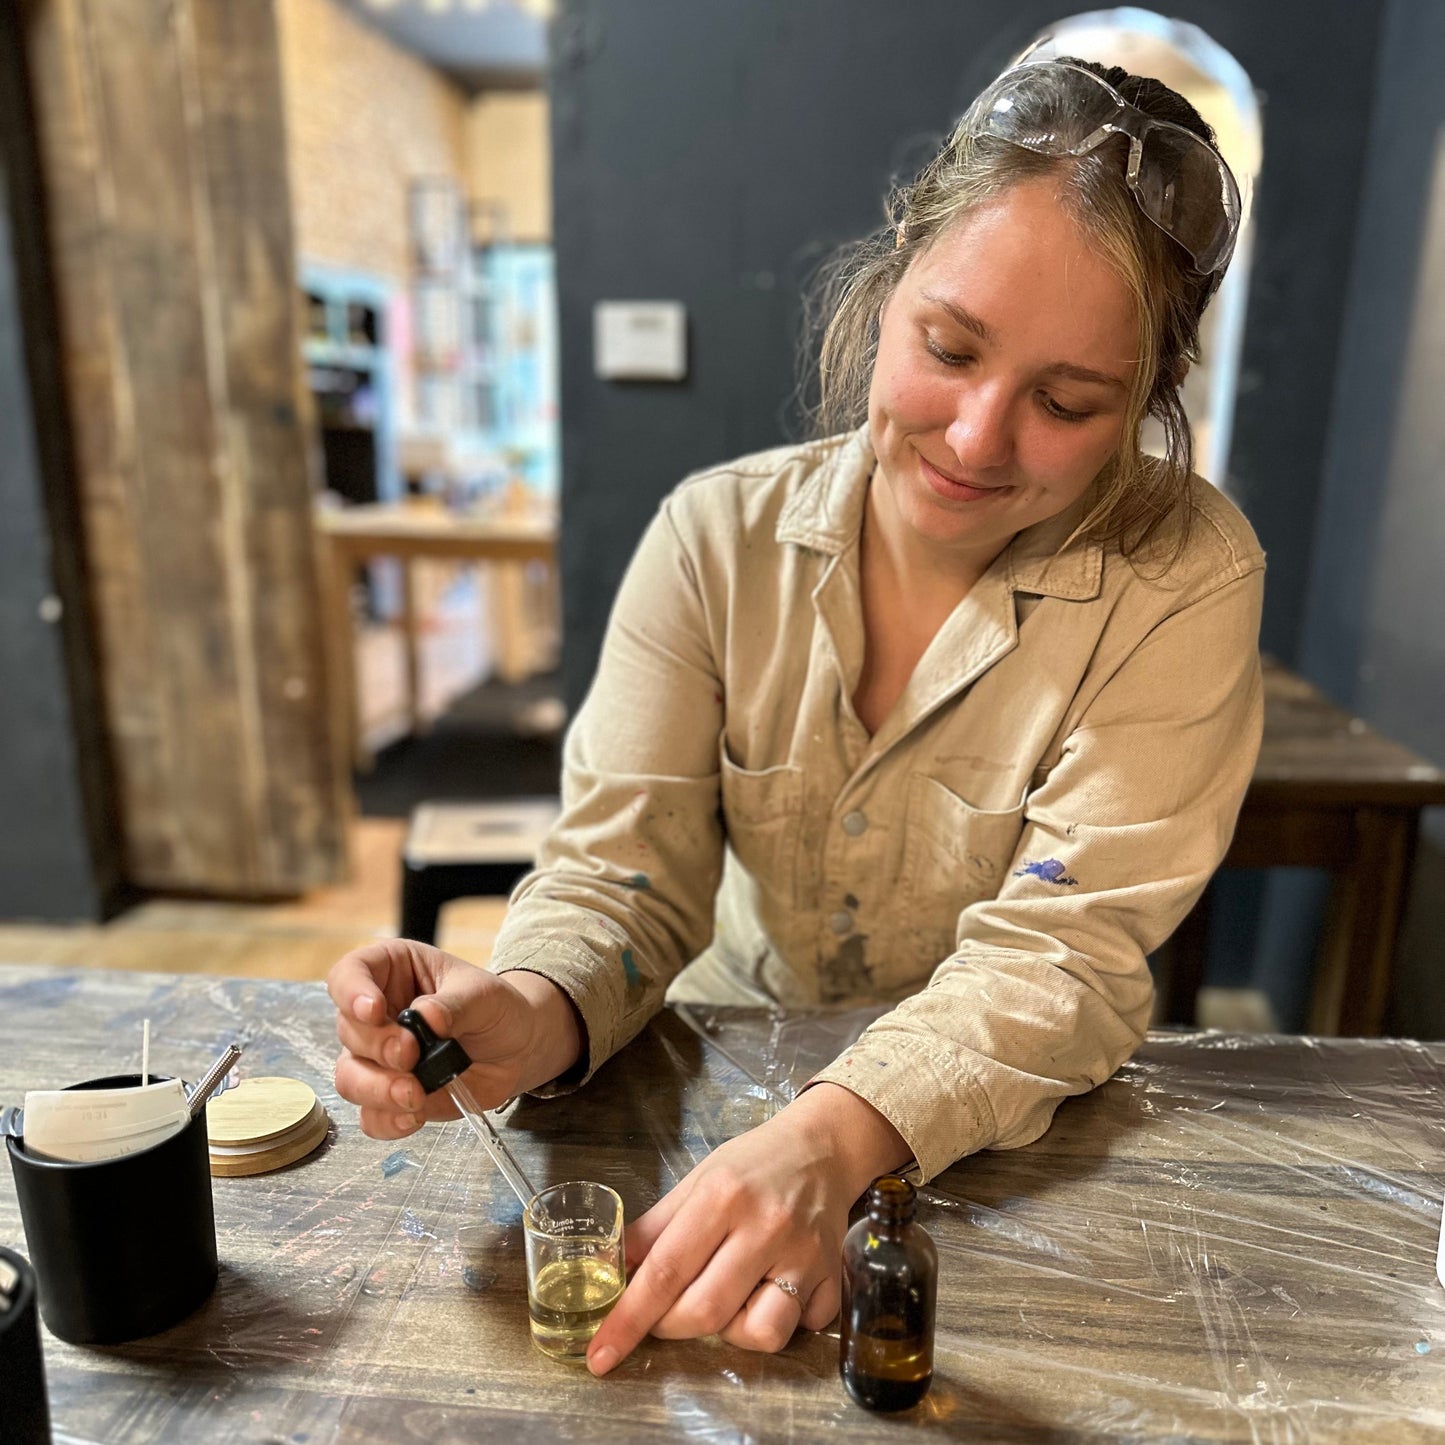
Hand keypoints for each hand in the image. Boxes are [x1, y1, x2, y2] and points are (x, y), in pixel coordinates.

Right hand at [326, 939, 580, 1138]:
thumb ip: (455, 1004)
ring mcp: (378, 1058)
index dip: (351, 992)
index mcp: (391, 971)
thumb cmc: (496, 1008)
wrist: (517, 1049)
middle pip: (348, 1030)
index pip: (348, 974)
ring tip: (415, 1094)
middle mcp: (376, 1015)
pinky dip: (387, 1120)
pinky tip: (413, 1117)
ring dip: (377, 1089)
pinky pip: (370, 1115)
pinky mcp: (389, 1096)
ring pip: (350, 1077)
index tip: (373, 1010)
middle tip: (410, 1055)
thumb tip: (426, 1017)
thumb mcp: (483, 995)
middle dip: (377, 1047)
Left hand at [586, 1083, 909, 1374]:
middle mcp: (766, 1227)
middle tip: (665, 1312)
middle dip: (670, 1327)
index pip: (665, 1271)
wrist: (824, 1148)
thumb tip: (609, 1269)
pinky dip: (776, 1323)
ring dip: (728, 1332)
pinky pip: (798, 1330)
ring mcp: (805, 1257)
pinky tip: (770, 1293)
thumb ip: (654, 1227)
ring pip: (757, 1334)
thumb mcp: (697, 1179)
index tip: (600, 1354)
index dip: (628, 1318)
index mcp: (722, 1197)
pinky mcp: (834, 1279)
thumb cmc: (753, 1163)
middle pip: (705, 1311)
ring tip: (727, 1298)